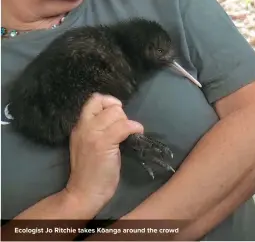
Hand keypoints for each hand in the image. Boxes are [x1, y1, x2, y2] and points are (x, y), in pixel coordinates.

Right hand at [65, 93, 143, 211]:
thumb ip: (98, 127)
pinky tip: (137, 133)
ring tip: (128, 133)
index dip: (109, 102)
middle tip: (122, 127)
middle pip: (106, 102)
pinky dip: (135, 127)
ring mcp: (92, 135)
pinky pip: (124, 126)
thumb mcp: (90, 143)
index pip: (94, 99)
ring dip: (127, 121)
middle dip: (119, 112)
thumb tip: (117, 114)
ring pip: (116, 113)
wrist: (84, 193)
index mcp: (79, 126)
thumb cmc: (91, 170)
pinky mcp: (103, 144)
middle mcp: (83, 127)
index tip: (116, 115)